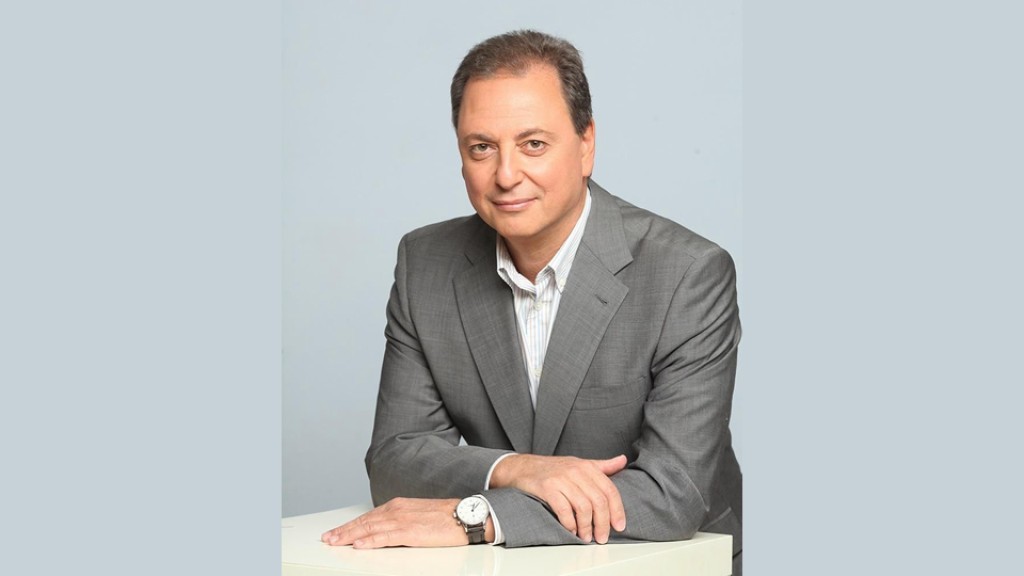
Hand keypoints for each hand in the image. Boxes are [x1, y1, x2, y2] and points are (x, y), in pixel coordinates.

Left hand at [321, 497, 487, 548]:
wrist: (466, 515)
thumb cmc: (446, 517)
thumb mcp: (418, 515)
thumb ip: (400, 521)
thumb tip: (386, 531)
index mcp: (398, 505)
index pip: (368, 516)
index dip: (350, 525)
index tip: (337, 532)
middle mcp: (397, 510)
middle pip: (364, 521)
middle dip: (344, 530)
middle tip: (328, 538)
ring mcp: (403, 520)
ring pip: (370, 528)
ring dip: (350, 536)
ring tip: (335, 542)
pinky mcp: (410, 532)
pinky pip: (385, 537)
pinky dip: (369, 540)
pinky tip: (358, 545)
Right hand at [489, 454, 626, 543]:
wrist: (522, 467)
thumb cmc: (553, 469)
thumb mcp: (579, 464)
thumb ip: (602, 465)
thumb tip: (622, 460)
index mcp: (587, 466)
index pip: (610, 490)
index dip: (617, 510)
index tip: (619, 526)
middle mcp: (576, 471)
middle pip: (598, 501)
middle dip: (603, 523)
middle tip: (602, 537)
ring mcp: (561, 479)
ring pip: (583, 507)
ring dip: (587, 526)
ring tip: (586, 536)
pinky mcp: (547, 488)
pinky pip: (564, 509)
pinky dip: (570, 524)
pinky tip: (571, 530)